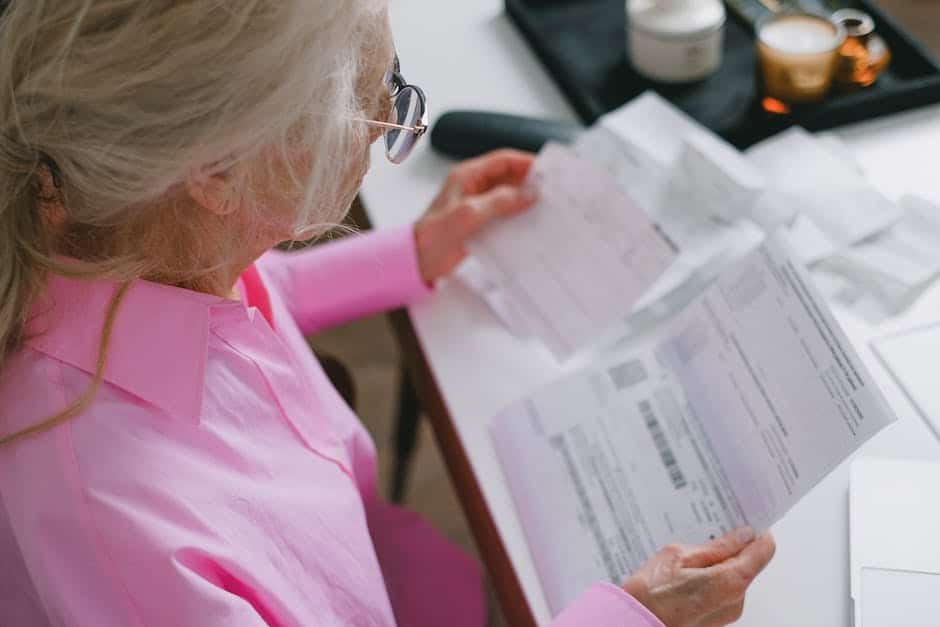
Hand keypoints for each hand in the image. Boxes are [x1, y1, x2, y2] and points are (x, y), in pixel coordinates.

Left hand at [414, 149, 536, 283]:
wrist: (417, 262)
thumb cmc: (433, 237)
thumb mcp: (469, 214)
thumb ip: (500, 201)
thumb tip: (529, 193)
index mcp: (467, 176)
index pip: (503, 159)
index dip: (526, 163)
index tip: (547, 172)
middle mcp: (473, 187)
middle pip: (509, 177)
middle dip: (529, 183)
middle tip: (551, 192)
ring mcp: (477, 205)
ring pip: (509, 196)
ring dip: (525, 201)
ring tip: (546, 208)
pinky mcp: (480, 223)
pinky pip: (504, 214)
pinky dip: (518, 217)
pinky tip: (530, 225)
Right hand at [623, 528, 775, 626]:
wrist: (634, 623)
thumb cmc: (652, 594)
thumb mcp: (680, 556)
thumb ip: (716, 546)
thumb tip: (742, 534)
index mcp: (732, 581)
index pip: (764, 549)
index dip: (756, 531)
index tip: (743, 519)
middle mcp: (736, 600)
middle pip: (748, 563)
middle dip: (731, 547)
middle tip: (705, 534)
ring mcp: (727, 612)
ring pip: (733, 576)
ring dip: (717, 563)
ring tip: (688, 557)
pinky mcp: (716, 618)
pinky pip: (722, 590)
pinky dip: (710, 578)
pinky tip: (686, 573)